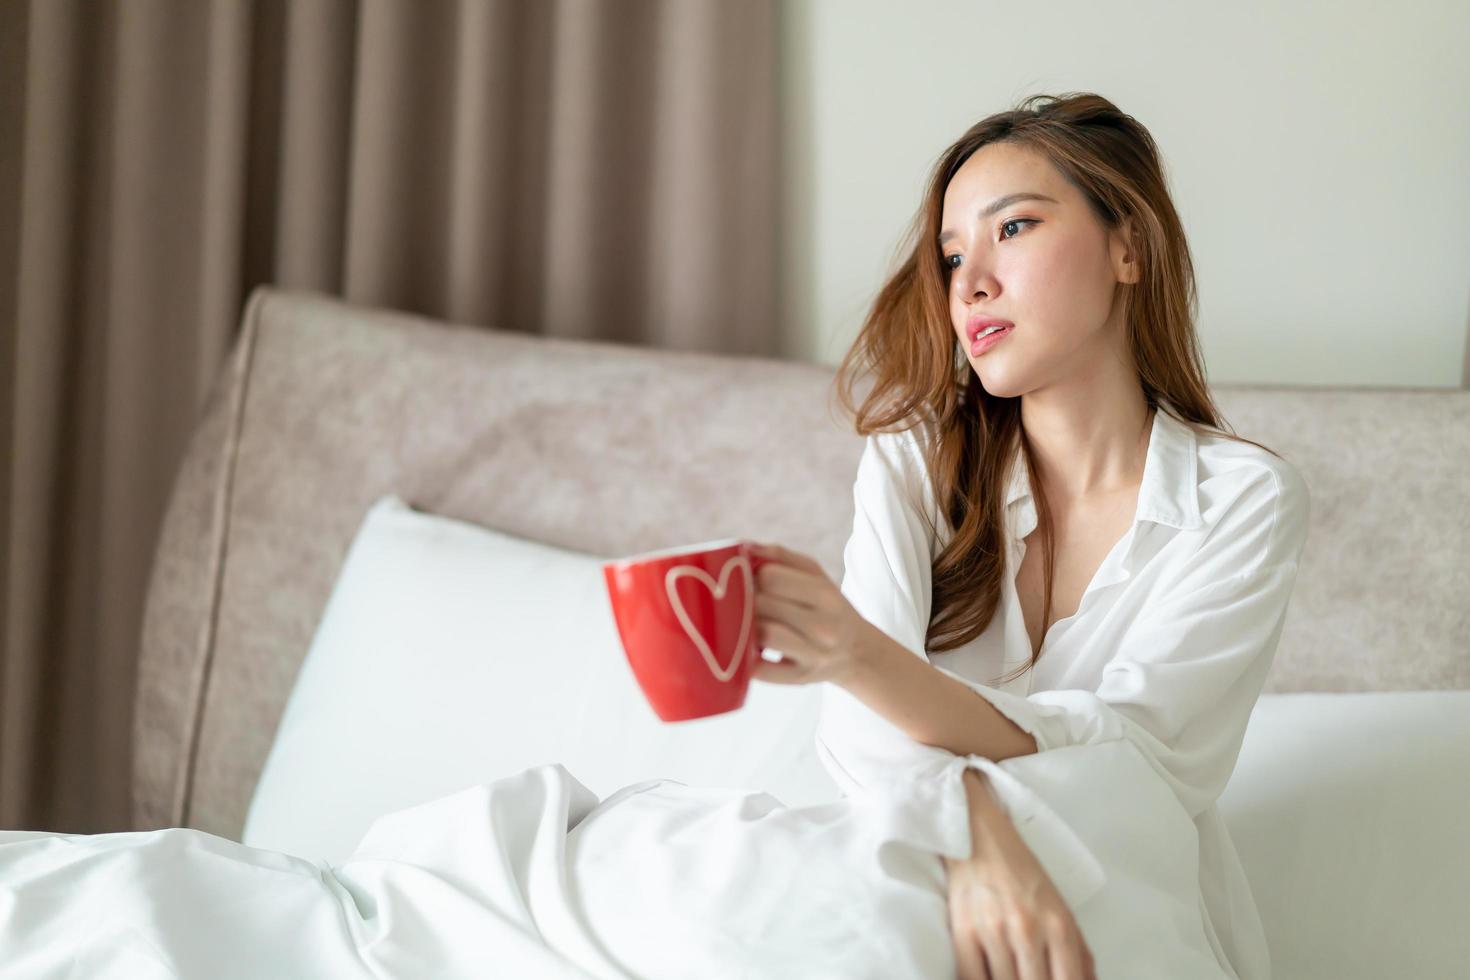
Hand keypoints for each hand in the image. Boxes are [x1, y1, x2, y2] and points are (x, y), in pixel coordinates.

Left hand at [746, 541, 874, 687]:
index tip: (751, 580)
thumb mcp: (816, 576)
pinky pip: (761, 670)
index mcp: (825, 595)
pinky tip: (746, 649)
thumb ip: (782, 557)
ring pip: (761, 634)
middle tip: (743, 602)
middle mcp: (823, 626)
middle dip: (745, 600)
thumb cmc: (827, 608)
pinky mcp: (799, 679)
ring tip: (743, 623)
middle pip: (761, 605)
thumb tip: (745, 547)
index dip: (751, 575)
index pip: (770, 577)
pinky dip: (746, 659)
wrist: (857, 652)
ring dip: (744, 627)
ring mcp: (812, 655)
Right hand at [942, 821, 1096, 979]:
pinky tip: (990, 976)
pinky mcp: (963, 933)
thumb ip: (1080, 953)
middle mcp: (1027, 930)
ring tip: (1015, 973)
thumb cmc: (1022, 874)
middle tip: (1032, 975)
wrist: (979, 839)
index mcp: (1059, 925)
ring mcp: (993, 932)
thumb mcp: (1061, 909)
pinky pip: (972, 979)